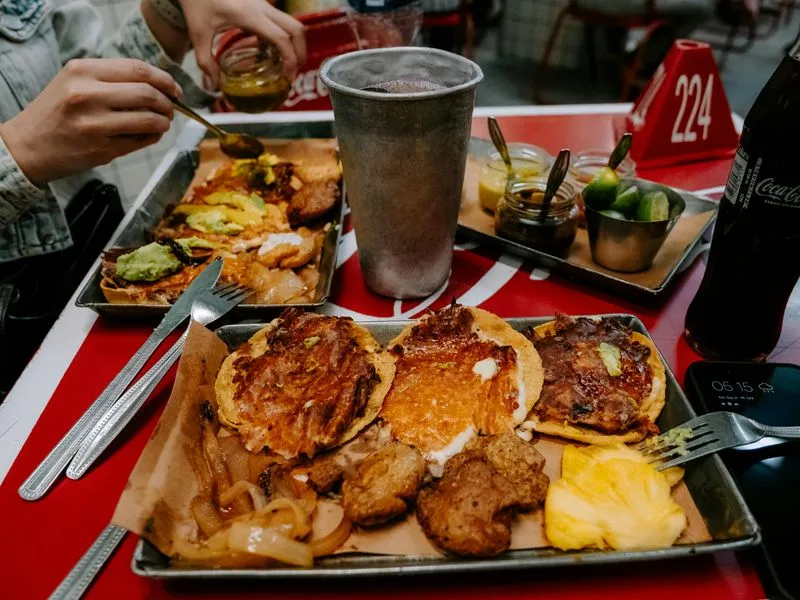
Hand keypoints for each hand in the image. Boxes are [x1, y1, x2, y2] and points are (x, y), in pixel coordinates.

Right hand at [1, 58, 179, 185]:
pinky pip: (141, 141)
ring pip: (149, 119)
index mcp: (82, 71)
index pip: (137, 69)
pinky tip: (150, 135)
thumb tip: (160, 86)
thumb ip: (112, 79)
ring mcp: (94, 124)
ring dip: (164, 122)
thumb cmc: (57, 112)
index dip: (164, 79)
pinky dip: (153, 137)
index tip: (175, 89)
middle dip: (167, 102)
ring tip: (163, 123)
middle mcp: (87, 95)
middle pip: (147, 94)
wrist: (29, 145)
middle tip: (171, 108)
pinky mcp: (101, 149)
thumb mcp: (75, 82)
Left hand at [176, 0, 305, 85]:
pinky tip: (271, 52)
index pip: (281, 38)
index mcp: (249, 15)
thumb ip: (206, 62)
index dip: (290, 59)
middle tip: (293, 73)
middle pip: (296, 29)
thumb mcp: (198, 34)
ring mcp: (263, 3)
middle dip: (300, 53)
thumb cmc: (195, 2)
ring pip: (293, 23)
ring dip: (295, 45)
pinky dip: (284, 38)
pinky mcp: (260, 4)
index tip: (288, 77)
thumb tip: (216, 85)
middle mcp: (262, 7)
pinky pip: (281, 21)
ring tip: (287, 65)